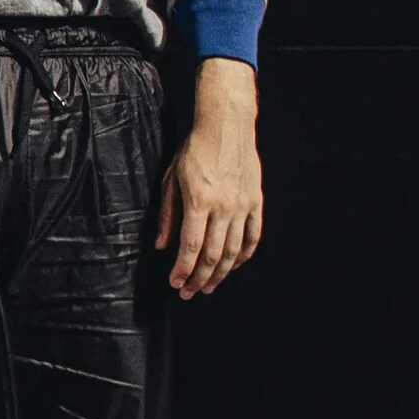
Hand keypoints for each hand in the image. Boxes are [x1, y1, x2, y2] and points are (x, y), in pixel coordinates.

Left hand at [157, 63, 262, 297]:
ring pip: (234, 250)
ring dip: (221, 273)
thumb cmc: (194, 150)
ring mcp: (243, 205)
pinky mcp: (256, 202)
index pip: (191, 246)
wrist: (227, 126)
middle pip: (213, 254)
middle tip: (189, 292)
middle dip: (199, 278)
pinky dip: (244, 255)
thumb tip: (162, 245)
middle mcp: (224, 206)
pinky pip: (253, 236)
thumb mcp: (171, 178)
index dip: (183, 269)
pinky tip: (234, 266)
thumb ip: (168, 214)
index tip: (175, 283)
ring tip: (208, 286)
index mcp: (199, 200)